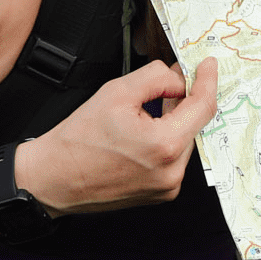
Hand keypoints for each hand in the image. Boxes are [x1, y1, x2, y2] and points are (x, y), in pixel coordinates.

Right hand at [16, 59, 218, 214]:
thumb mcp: (117, 92)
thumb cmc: (77, 141)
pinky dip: (166, 140)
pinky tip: (144, 133)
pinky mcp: (158, 194)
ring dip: (174, 121)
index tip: (209, 65)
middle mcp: (171, 172)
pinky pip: (173, 159)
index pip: (203, 107)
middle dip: (185, 100)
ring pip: (184, 141)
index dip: (208, 81)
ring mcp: (166, 187)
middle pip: (194, 124)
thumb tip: (179, 79)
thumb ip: (157, 78)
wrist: (51, 179)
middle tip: (169, 83)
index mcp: (164, 146)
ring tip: (148, 111)